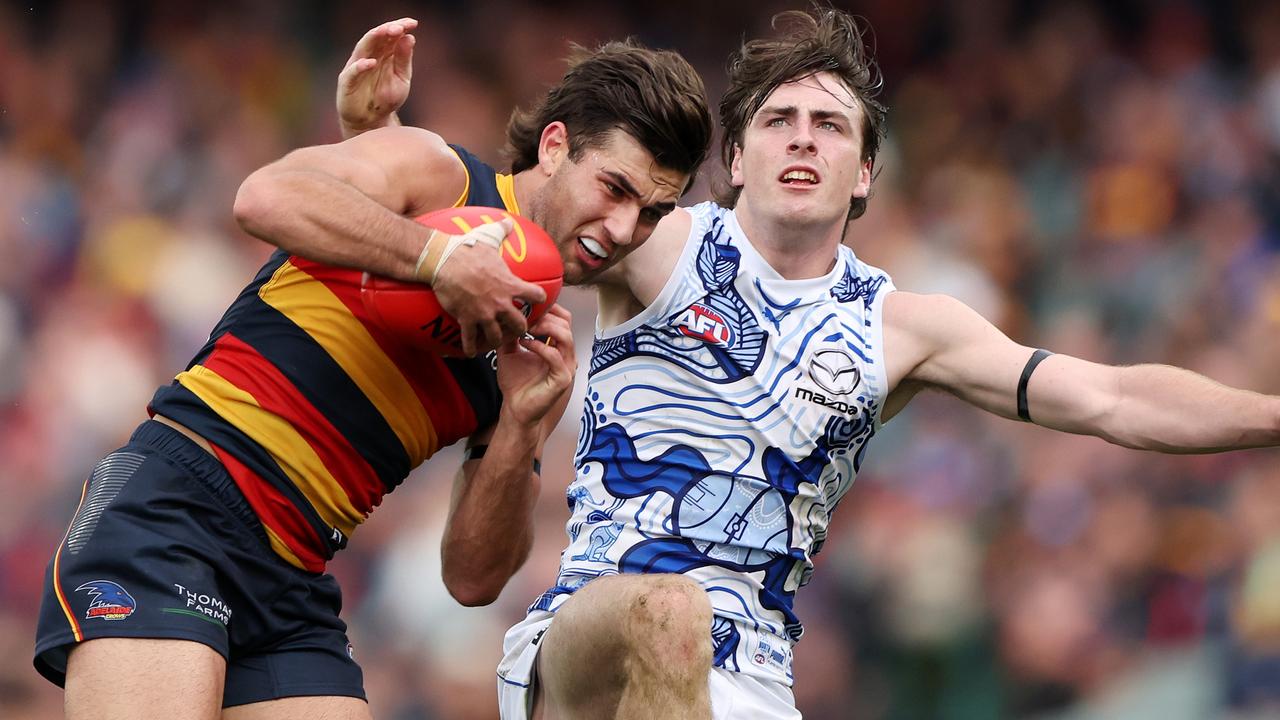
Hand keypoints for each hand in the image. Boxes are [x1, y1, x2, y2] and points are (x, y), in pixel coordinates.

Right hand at [337, 17, 416, 136]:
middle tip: (400, 27)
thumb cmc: (385, 98)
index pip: (389, 35)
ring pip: (363, 48)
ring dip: (374, 39)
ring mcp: (356, 68)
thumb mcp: (401, 79)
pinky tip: (371, 62)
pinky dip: (361, 66)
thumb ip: (404, 60)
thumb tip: (410, 37)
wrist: (371, 122)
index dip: (400, 27)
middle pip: (376, 38)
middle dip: (387, 30)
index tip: (413, 23)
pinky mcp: (347, 82)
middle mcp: (368, 56)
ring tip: (386, 32)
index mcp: (382, 54)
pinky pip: (352, 72)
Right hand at [429, 219, 548, 355]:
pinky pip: (471, 341)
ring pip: (498, 338)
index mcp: (510, 284)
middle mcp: (500, 302)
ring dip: (498, 341)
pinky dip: (472, 348)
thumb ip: (502, 230)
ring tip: (497, 342)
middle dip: (521, 329)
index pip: (537, 295)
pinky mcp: (466, 320)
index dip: (539, 299)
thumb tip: (508, 221)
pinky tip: (472, 352)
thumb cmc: (467, 249)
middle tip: (518, 329)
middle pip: (520, 325)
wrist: (444, 260)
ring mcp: (484, 314)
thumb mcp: (489, 236)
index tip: (538, 301)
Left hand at [495, 305, 576, 426]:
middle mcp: (566, 355)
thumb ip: (511, 334)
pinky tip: (525, 343)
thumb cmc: (516, 383)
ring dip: (545, 327)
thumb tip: (505, 314)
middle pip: (566, 323)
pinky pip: (555, 356)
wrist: (515, 409)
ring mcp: (567, 367)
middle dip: (546, 315)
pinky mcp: (563, 379)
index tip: (530, 304)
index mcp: (557, 347)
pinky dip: (540, 346)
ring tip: (527, 327)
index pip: (563, 319)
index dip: (549, 309)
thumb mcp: (510, 352)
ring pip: (566, 337)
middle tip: (527, 315)